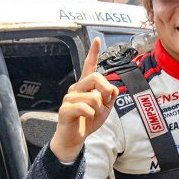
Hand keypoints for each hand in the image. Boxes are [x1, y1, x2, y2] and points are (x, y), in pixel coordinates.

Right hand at [50, 38, 118, 161]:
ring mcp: (69, 98)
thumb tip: (114, 88)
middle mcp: (77, 88)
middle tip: (106, 101)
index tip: (97, 40)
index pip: (89, 66)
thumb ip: (110, 96)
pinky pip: (83, 107)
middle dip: (106, 89)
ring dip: (99, 108)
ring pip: (92, 96)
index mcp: (86, 86)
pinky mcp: (65, 110)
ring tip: (93, 114)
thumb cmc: (89, 121)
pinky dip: (90, 113)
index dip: (93, 53)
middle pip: (95, 77)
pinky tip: (87, 116)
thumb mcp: (105, 108)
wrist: (75, 138)